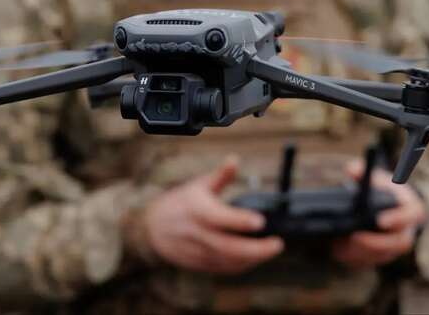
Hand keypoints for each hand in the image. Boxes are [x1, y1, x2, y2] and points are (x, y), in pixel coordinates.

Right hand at [143, 157, 284, 273]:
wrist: (152, 228)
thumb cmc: (180, 203)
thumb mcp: (198, 185)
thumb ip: (220, 176)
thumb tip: (235, 160)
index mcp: (197, 210)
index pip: (220, 217)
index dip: (240, 220)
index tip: (261, 221)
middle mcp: (196, 233)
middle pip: (228, 247)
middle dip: (256, 249)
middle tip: (277, 244)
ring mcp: (197, 251)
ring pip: (228, 261)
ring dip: (252, 259)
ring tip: (271, 249)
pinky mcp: (198, 264)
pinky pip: (223, 269)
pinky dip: (241, 266)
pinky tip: (255, 258)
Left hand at [331, 160, 426, 268]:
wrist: (388, 206)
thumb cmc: (383, 190)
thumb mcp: (377, 177)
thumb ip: (364, 172)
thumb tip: (352, 170)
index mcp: (412, 210)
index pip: (410, 216)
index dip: (397, 219)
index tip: (379, 220)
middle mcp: (408, 231)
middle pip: (397, 243)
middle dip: (375, 242)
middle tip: (354, 237)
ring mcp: (396, 247)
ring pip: (383, 255)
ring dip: (362, 252)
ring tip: (341, 244)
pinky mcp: (383, 257)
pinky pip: (371, 262)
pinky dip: (355, 258)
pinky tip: (339, 250)